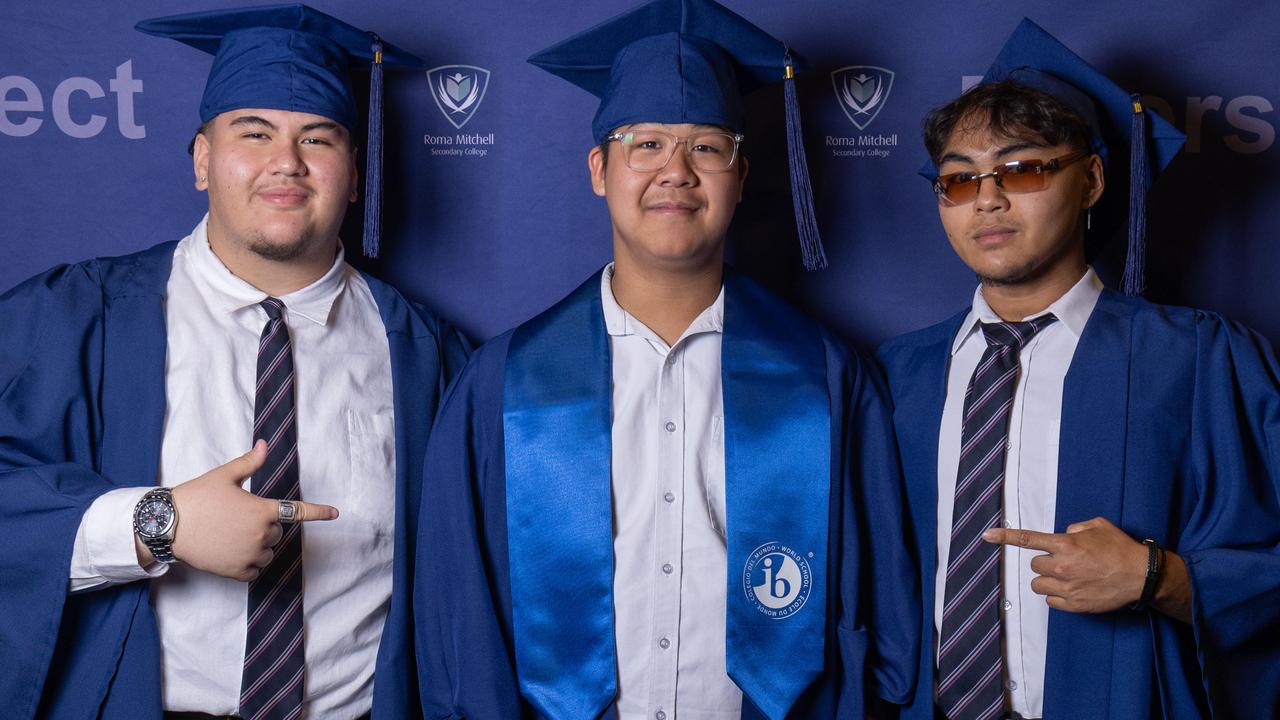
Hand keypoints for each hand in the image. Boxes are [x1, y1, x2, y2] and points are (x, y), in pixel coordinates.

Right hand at [136, 441, 337, 580]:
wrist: (167, 525)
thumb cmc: (196, 497)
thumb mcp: (224, 476)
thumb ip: (249, 463)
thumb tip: (265, 444)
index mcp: (262, 509)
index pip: (298, 511)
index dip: (319, 512)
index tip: (336, 513)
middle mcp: (261, 534)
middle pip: (276, 531)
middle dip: (263, 525)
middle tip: (235, 517)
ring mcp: (249, 554)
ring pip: (267, 552)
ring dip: (257, 546)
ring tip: (230, 535)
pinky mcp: (236, 571)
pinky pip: (255, 571)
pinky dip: (248, 564)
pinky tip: (231, 553)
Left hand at [982, 516, 1146, 613]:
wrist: (1141, 576)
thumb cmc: (1120, 548)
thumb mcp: (1097, 526)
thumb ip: (1075, 528)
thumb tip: (1064, 535)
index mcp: (1065, 544)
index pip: (1027, 539)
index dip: (1004, 537)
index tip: (987, 536)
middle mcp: (1062, 566)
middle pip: (1034, 565)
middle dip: (1046, 563)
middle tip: (1065, 562)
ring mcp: (1067, 587)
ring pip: (1038, 584)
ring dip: (1047, 580)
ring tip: (1067, 577)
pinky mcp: (1074, 604)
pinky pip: (1050, 601)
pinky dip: (1057, 596)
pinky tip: (1072, 590)